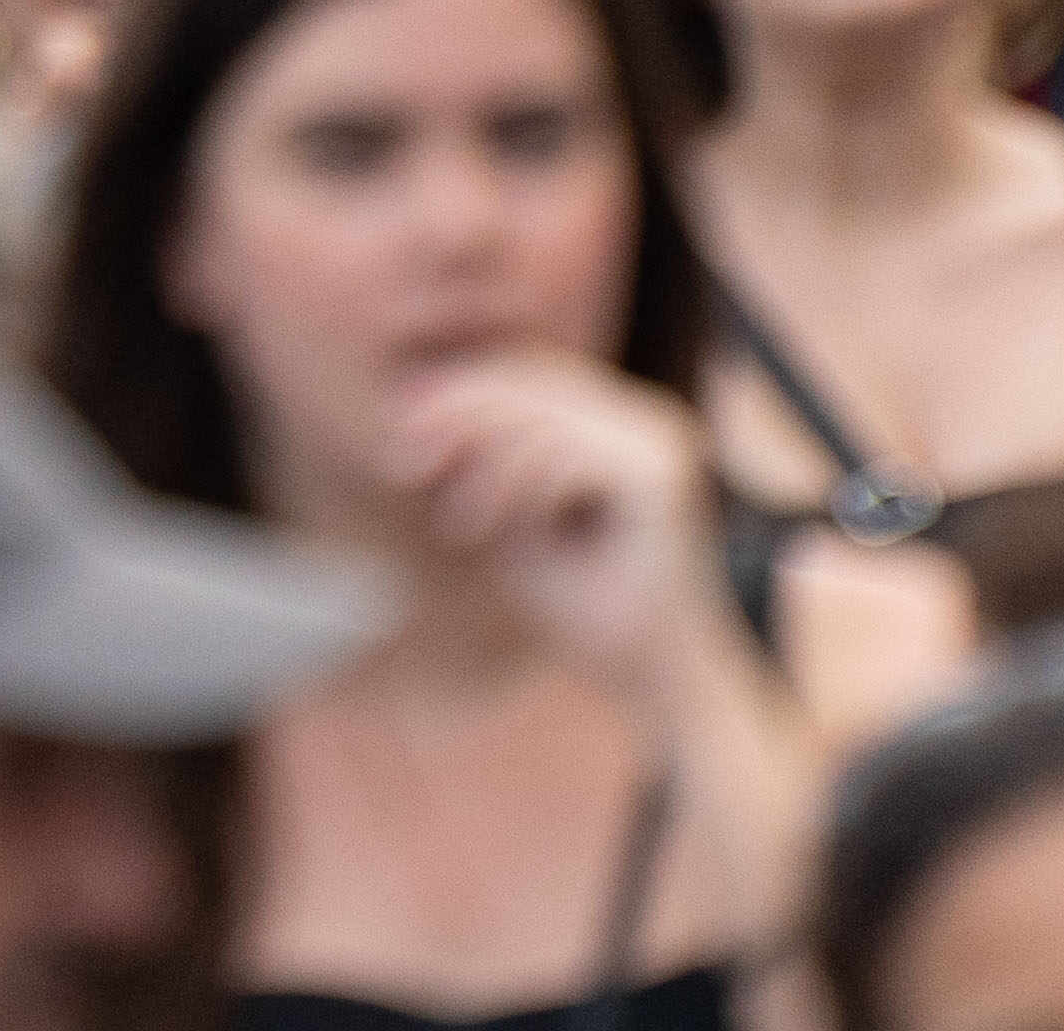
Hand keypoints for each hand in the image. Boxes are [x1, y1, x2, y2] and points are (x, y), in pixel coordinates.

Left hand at [378, 351, 727, 696]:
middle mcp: (652, 424)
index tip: (398, 430)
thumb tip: (414, 401)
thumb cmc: (588, 611)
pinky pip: (564, 456)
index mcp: (625, 425)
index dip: (460, 391)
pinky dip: (513, 486)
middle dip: (456, 414)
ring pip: (543, 415)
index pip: (532, 376)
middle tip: (401, 462)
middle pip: (533, 381)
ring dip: (479, 458)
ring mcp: (665, 446)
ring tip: (451, 516)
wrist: (660, 686)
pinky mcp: (662, 480)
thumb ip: (481, 462)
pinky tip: (482, 526)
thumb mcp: (515, 521)